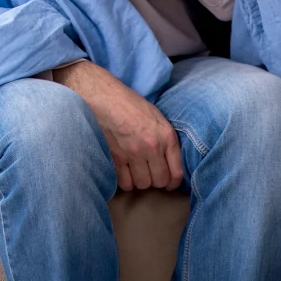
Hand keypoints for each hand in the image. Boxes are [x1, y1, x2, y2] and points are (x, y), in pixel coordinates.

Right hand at [52, 60, 183, 191]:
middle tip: (149, 173)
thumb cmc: (130, 104)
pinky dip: (125, 180)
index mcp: (166, 136)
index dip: (172, 183)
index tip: (168, 184)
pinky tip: (124, 172)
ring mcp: (133, 153)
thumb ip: (165, 140)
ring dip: (140, 180)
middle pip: (159, 181)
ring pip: (142, 184)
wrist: (104, 96)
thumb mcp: (156, 117)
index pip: (176, 172)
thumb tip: (168, 162)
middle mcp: (152, 147)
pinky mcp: (115, 157)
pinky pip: (125, 182)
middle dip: (155, 180)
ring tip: (136, 171)